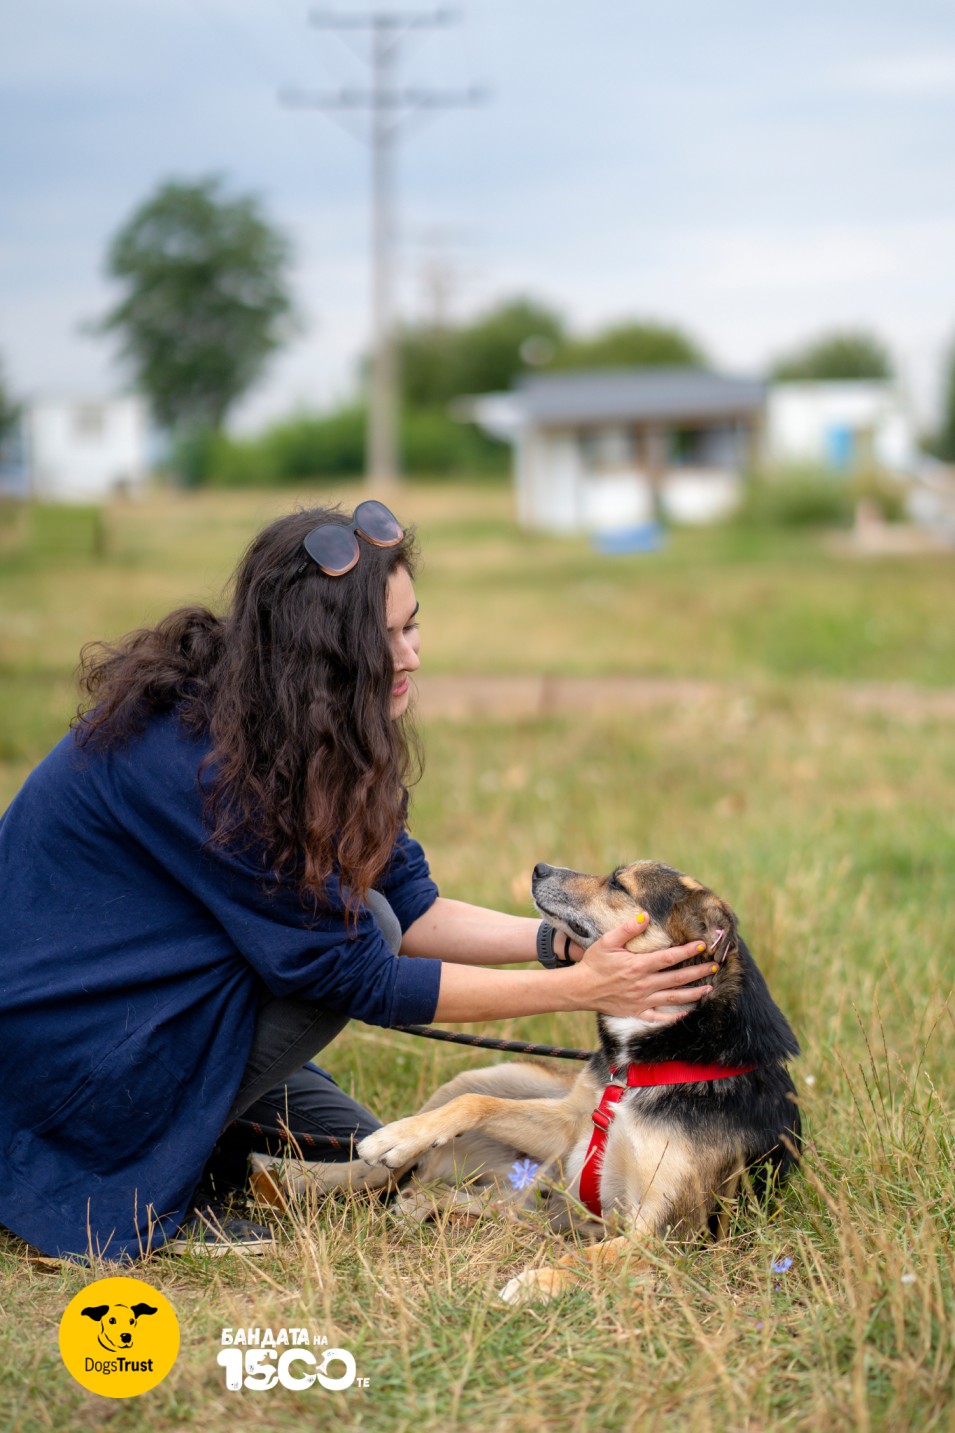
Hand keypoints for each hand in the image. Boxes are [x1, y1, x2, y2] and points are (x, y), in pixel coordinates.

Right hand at [571, 917, 714, 1021]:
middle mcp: (644, 984)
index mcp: (638, 966)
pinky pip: (659, 1017)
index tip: (702, 945)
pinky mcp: (636, 1012)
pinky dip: (673, 1017)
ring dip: (693, 994)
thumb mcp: (607, 941)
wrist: (580, 989)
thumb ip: (628, 929)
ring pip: (673, 998)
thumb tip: (646, 917)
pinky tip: (685, 1013)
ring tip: (708, 989)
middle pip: (677, 978)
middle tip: (714, 967)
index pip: (669, 958)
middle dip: (698, 972)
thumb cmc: (594, 963)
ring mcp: (642, 1000)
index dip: (687, 951)